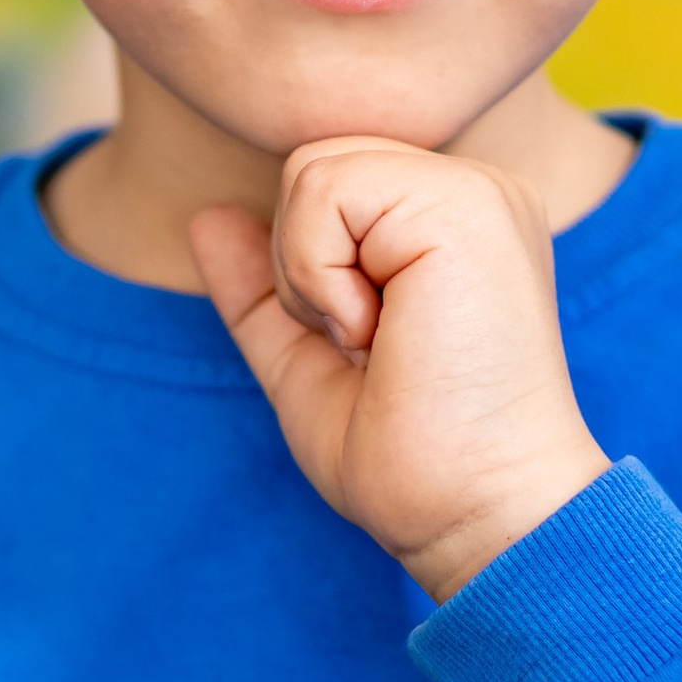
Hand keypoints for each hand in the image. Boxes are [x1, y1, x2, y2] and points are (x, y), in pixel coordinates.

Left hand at [190, 140, 611, 602]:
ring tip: (384, 344)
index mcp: (454, 224)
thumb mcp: (311, 363)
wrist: (475, 514)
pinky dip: (321, 278)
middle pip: (310, 167)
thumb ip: (265, 288)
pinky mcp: (463, 202)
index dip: (310, 275)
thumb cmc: (411, 460)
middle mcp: (475, 193)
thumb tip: (206, 215)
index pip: (324, 189)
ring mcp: (476, 191)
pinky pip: (321, 189)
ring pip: (310, 171)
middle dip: (305, 270)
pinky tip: (383, 334)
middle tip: (378, 351)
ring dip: (314, 279)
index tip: (378, 356)